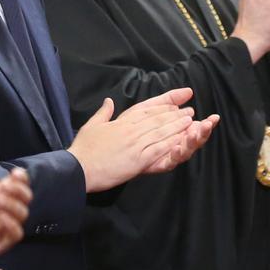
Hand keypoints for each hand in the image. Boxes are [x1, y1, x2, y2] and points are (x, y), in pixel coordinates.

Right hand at [67, 88, 210, 192]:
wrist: (78, 168)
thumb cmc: (84, 148)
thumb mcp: (92, 125)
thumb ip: (103, 112)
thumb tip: (108, 101)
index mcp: (122, 122)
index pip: (147, 109)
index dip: (163, 105)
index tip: (175, 103)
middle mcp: (131, 130)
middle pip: (158, 119)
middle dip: (175, 115)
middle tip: (189, 112)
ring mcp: (135, 144)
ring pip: (161, 132)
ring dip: (178, 127)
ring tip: (191, 122)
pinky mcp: (137, 160)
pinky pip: (158, 150)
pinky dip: (171, 144)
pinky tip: (181, 141)